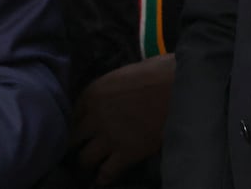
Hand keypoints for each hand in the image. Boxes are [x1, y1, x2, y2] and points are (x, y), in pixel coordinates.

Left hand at [73, 53, 175, 184]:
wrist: (178, 87)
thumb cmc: (156, 73)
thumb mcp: (121, 75)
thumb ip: (109, 90)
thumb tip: (112, 98)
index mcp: (92, 93)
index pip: (72, 113)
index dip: (76, 124)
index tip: (80, 130)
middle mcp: (94, 116)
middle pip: (74, 137)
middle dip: (75, 145)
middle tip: (79, 151)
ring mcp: (109, 136)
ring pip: (85, 157)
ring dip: (86, 163)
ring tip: (88, 167)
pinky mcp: (127, 152)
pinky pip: (107, 172)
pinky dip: (103, 178)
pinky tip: (101, 181)